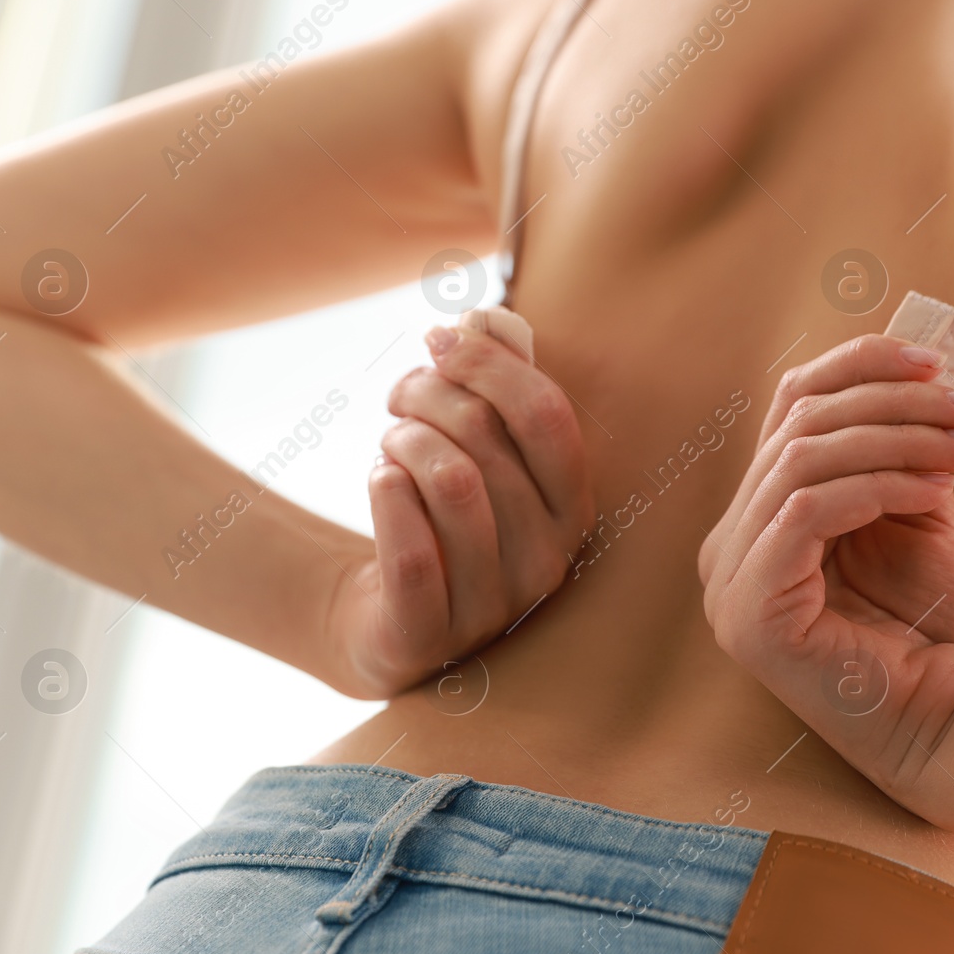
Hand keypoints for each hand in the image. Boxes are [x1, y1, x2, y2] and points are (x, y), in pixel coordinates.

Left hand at [328, 322, 593, 698]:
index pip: (547, 416)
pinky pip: (413, 552)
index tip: (440, 340)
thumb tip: (485, 319)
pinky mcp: (431, 634)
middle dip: (428, 396)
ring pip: (451, 482)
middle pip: (486, 439)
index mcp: (572, 509)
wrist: (391, 619)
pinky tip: (380, 480)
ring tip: (391, 445)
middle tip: (400, 395)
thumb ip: (494, 388)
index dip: (489, 364)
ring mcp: (494, 605)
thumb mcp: (479, 453)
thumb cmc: (441, 517)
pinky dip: (389, 496)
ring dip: (404, 441)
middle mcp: (548, 561)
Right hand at [699, 334, 953, 820]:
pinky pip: (805, 510)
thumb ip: (890, 450)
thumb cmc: (942, 631)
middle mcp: (730, 548)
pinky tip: (936, 487)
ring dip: (896, 437)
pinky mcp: (750, 612)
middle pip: (794, 427)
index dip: (858, 368)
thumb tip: (908, 370)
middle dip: (893, 402)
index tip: (938, 360)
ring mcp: (731, 583)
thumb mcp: (914, 513)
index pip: (788, 411)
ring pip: (798, 459)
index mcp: (758, 521)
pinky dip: (876, 484)